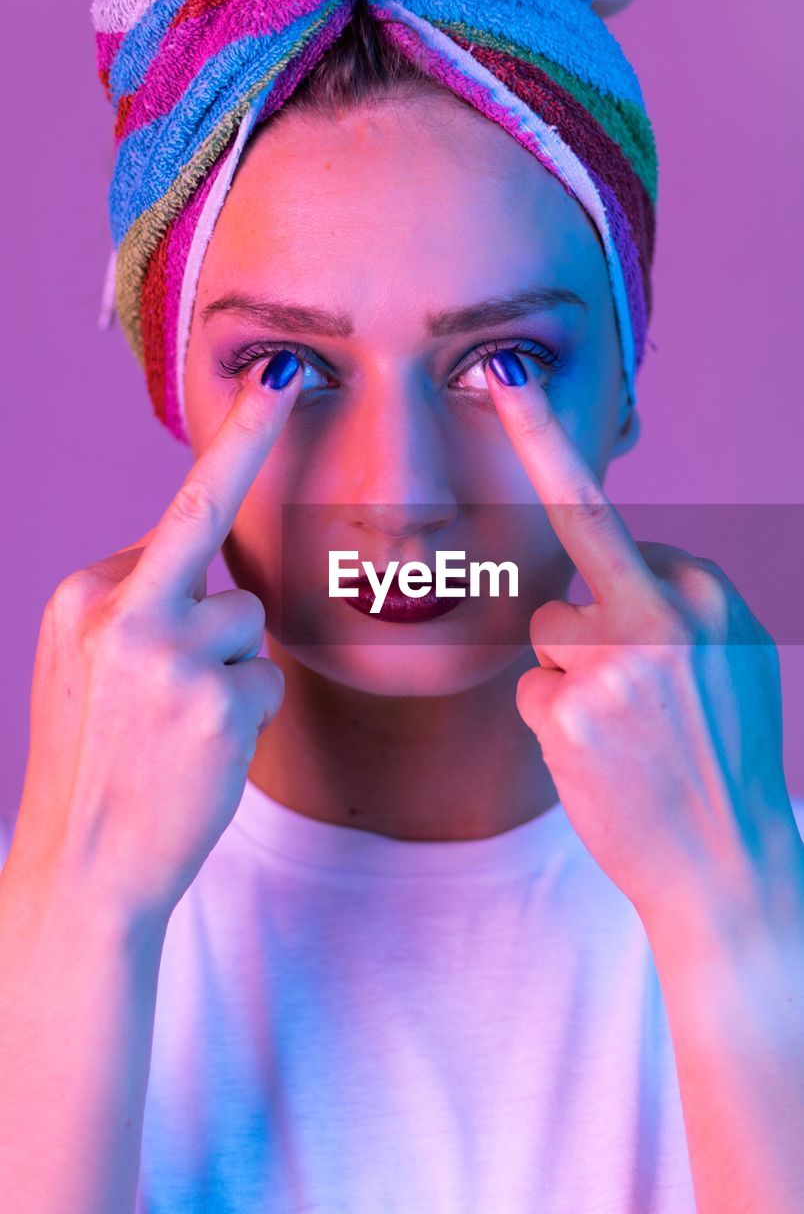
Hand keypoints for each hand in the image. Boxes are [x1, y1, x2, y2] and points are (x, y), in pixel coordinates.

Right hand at [14, 360, 302, 925]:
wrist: (81, 867)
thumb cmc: (93, 764)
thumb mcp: (85, 666)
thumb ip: (135, 606)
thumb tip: (208, 576)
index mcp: (84, 596)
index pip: (176, 522)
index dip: (232, 453)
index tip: (275, 384)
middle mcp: (121, 611)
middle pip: (214, 547)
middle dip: (240, 496)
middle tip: (282, 384)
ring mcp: (171, 656)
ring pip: (250, 623)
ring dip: (234, 669)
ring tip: (181, 726)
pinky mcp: (218, 703)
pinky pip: (267, 681)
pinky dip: (248, 715)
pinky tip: (201, 753)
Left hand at [486, 361, 801, 926]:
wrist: (728, 869)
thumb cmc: (722, 762)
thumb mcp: (731, 666)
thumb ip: (680, 606)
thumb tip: (616, 564)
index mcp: (711, 599)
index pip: (626, 536)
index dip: (569, 486)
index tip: (516, 385)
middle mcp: (666, 616)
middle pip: (581, 541)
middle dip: (541, 440)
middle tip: (504, 376)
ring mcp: (614, 663)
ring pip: (549, 627)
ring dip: (570, 670)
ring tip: (622, 729)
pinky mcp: (569, 712)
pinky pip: (533, 688)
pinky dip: (555, 721)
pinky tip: (601, 759)